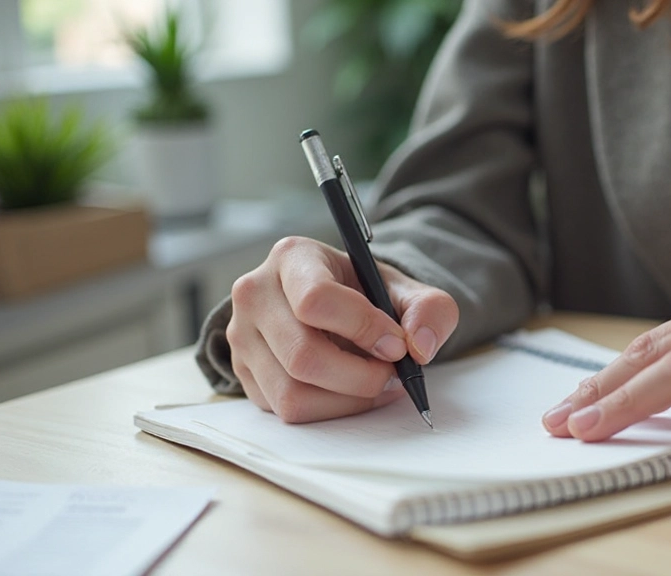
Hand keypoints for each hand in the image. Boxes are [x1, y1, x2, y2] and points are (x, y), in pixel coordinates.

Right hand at [226, 236, 458, 422]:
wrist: (333, 306)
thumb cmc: (364, 293)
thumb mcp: (403, 289)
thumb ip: (429, 308)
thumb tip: (420, 347)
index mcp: (292, 257)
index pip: (316, 300)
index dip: (364, 328)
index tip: (397, 344)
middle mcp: (255, 294)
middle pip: (303, 356)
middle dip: (361, 377)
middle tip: (393, 375)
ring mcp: (241, 336)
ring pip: (292, 392)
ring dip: (348, 400)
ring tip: (376, 384)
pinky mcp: (243, 373)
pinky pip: (286, 410)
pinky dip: (330, 410)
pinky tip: (351, 392)